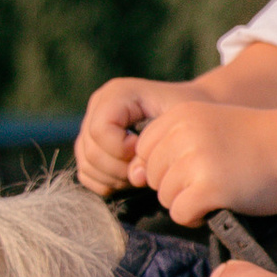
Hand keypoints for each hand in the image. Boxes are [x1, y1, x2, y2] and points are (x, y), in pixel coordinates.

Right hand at [77, 75, 188, 197]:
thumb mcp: (181, 124)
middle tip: (148, 169)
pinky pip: (86, 174)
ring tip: (142, 173)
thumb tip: (135, 176)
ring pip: (86, 164)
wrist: (191, 113)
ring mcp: (90, 126)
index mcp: (117, 94)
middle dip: (120, 169)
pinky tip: (131, 178)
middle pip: (91, 151)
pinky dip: (107, 183)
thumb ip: (158, 147)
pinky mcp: (90, 145)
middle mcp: (98, 106)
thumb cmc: (189, 116)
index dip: (122, 150)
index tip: (147, 151)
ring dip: (115, 178)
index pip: (101, 130)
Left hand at [132, 100, 276, 226]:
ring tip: (217, 193)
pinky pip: (180, 213)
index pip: (145, 151)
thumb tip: (136, 175)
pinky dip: (195, 217)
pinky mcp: (208, 188)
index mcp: (179, 116)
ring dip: (187, 202)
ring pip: (165, 197)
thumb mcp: (209, 124)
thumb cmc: (258, 141)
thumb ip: (175, 142)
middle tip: (209, 183)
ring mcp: (194, 161)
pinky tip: (218, 206)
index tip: (193, 170)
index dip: (166, 167)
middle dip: (176, 187)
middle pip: (153, 177)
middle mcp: (181, 135)